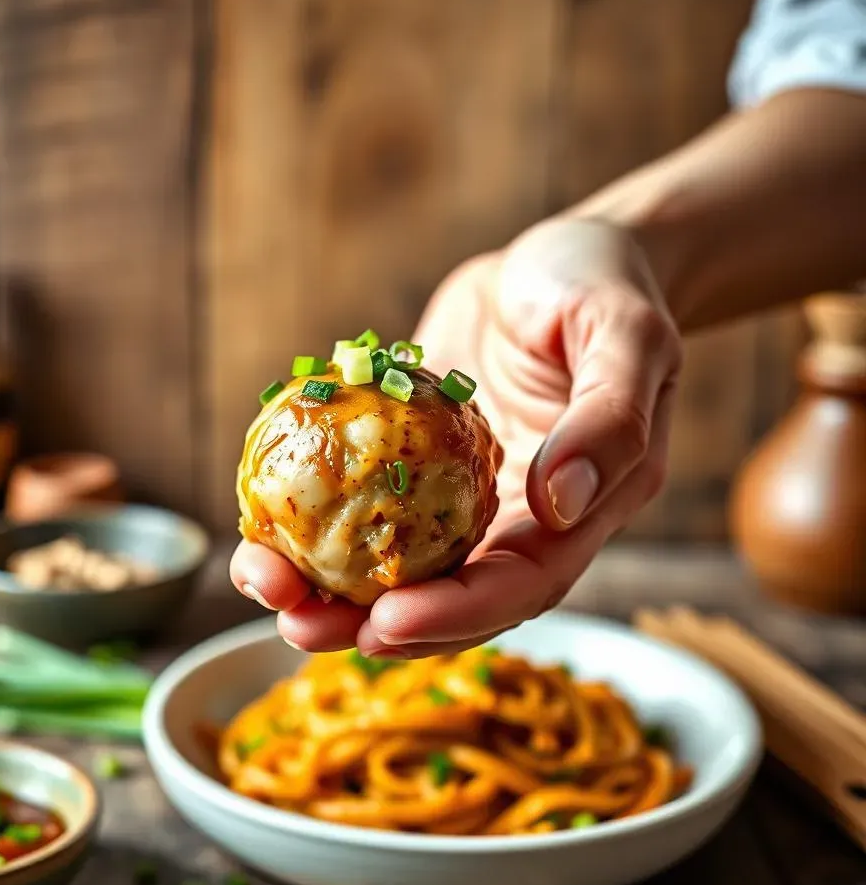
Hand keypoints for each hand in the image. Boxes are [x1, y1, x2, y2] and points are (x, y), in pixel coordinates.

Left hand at [231, 217, 681, 655]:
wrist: (553, 259)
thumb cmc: (600, 286)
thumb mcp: (625, 336)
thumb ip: (609, 419)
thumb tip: (560, 504)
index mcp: (578, 512)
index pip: (520, 585)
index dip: (454, 614)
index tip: (384, 623)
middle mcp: (514, 519)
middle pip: (445, 594)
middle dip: (370, 623)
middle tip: (299, 625)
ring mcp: (457, 493)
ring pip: (394, 562)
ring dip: (326, 585)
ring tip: (262, 582)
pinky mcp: (410, 458)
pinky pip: (359, 498)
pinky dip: (311, 517)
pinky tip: (260, 522)